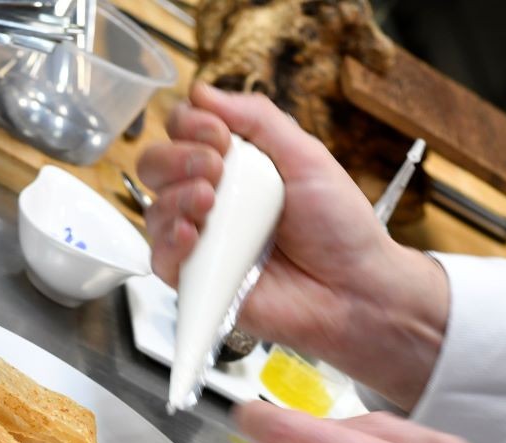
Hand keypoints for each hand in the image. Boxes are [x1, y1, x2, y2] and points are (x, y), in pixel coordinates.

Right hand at [136, 83, 449, 409]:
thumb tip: (203, 92)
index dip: (190, 126)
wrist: (352, 288)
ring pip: (153, 210)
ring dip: (175, 197)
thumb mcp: (305, 155)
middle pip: (156, 166)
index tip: (220, 136)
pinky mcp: (198, 282)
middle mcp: (212, 201)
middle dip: (176, 159)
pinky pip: (160, 260)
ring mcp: (203, 241)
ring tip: (210, 203)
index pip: (183, 132)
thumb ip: (257, 119)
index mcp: (235, 166)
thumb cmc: (338, 228)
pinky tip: (193, 235)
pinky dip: (169, 242)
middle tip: (215, 169)